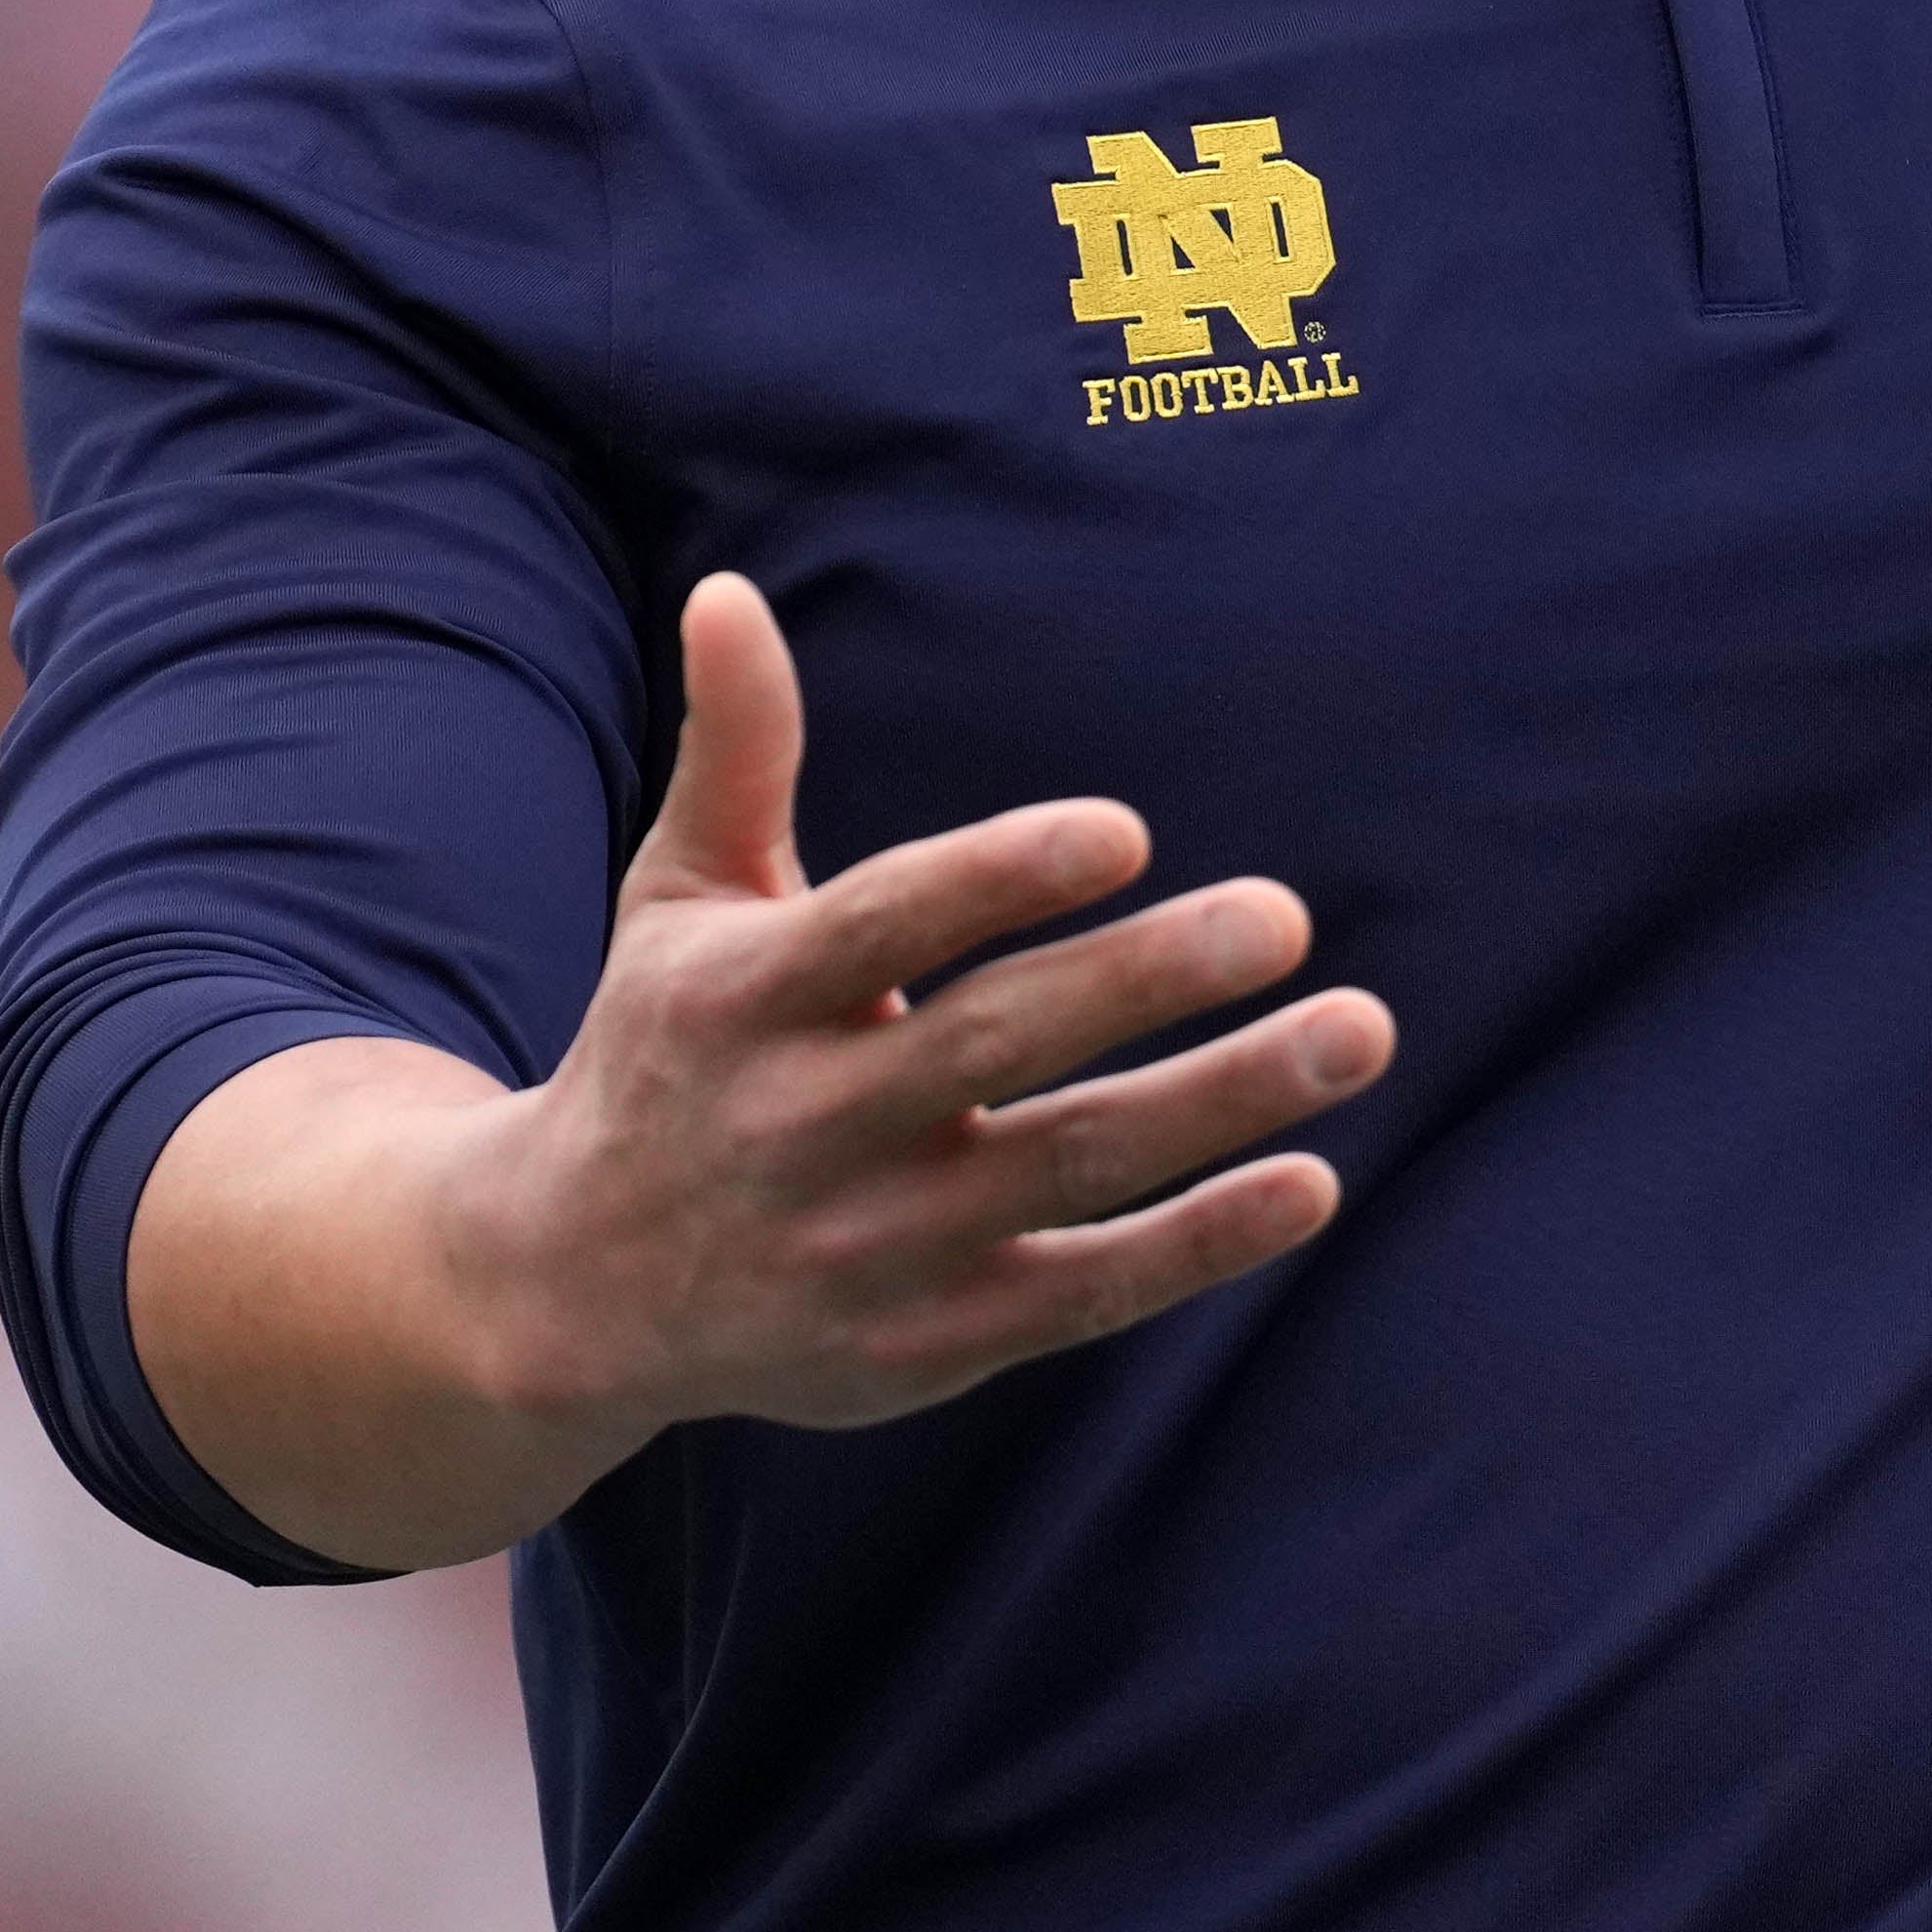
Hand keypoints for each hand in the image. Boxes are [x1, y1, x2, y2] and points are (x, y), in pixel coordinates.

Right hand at [463, 569, 1394, 1437]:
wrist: (572, 1289)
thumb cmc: (666, 1048)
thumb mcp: (678, 902)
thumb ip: (738, 753)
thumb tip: (733, 587)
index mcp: (743, 999)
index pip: (884, 926)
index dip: (1001, 878)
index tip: (1128, 830)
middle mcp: (804, 1126)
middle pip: (997, 1044)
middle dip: (1148, 977)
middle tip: (1286, 915)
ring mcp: (871, 1247)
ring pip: (1069, 1166)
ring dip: (1223, 1102)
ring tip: (1359, 1031)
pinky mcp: (927, 1344)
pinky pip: (1086, 1291)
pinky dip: (1200, 1244)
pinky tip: (1310, 1183)